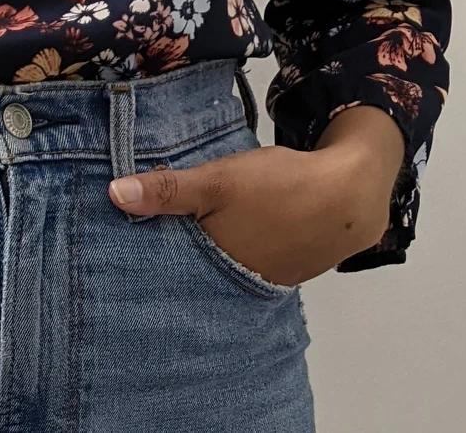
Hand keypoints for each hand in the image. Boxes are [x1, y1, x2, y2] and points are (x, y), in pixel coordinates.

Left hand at [106, 105, 404, 286]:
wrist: (351, 193)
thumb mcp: (217, 180)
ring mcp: (264, 279)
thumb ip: (168, 191)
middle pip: (191, 273)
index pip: (166, 273)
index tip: (114, 252)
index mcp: (217, 267)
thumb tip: (114, 195)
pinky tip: (222, 232)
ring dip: (199, 254)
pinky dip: (229, 249)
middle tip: (136, 243)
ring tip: (171, 236)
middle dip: (167, 258)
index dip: (141, 260)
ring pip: (218, 267)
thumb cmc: (279, 187)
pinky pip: (243, 262)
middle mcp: (238, 284)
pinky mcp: (284, 268)